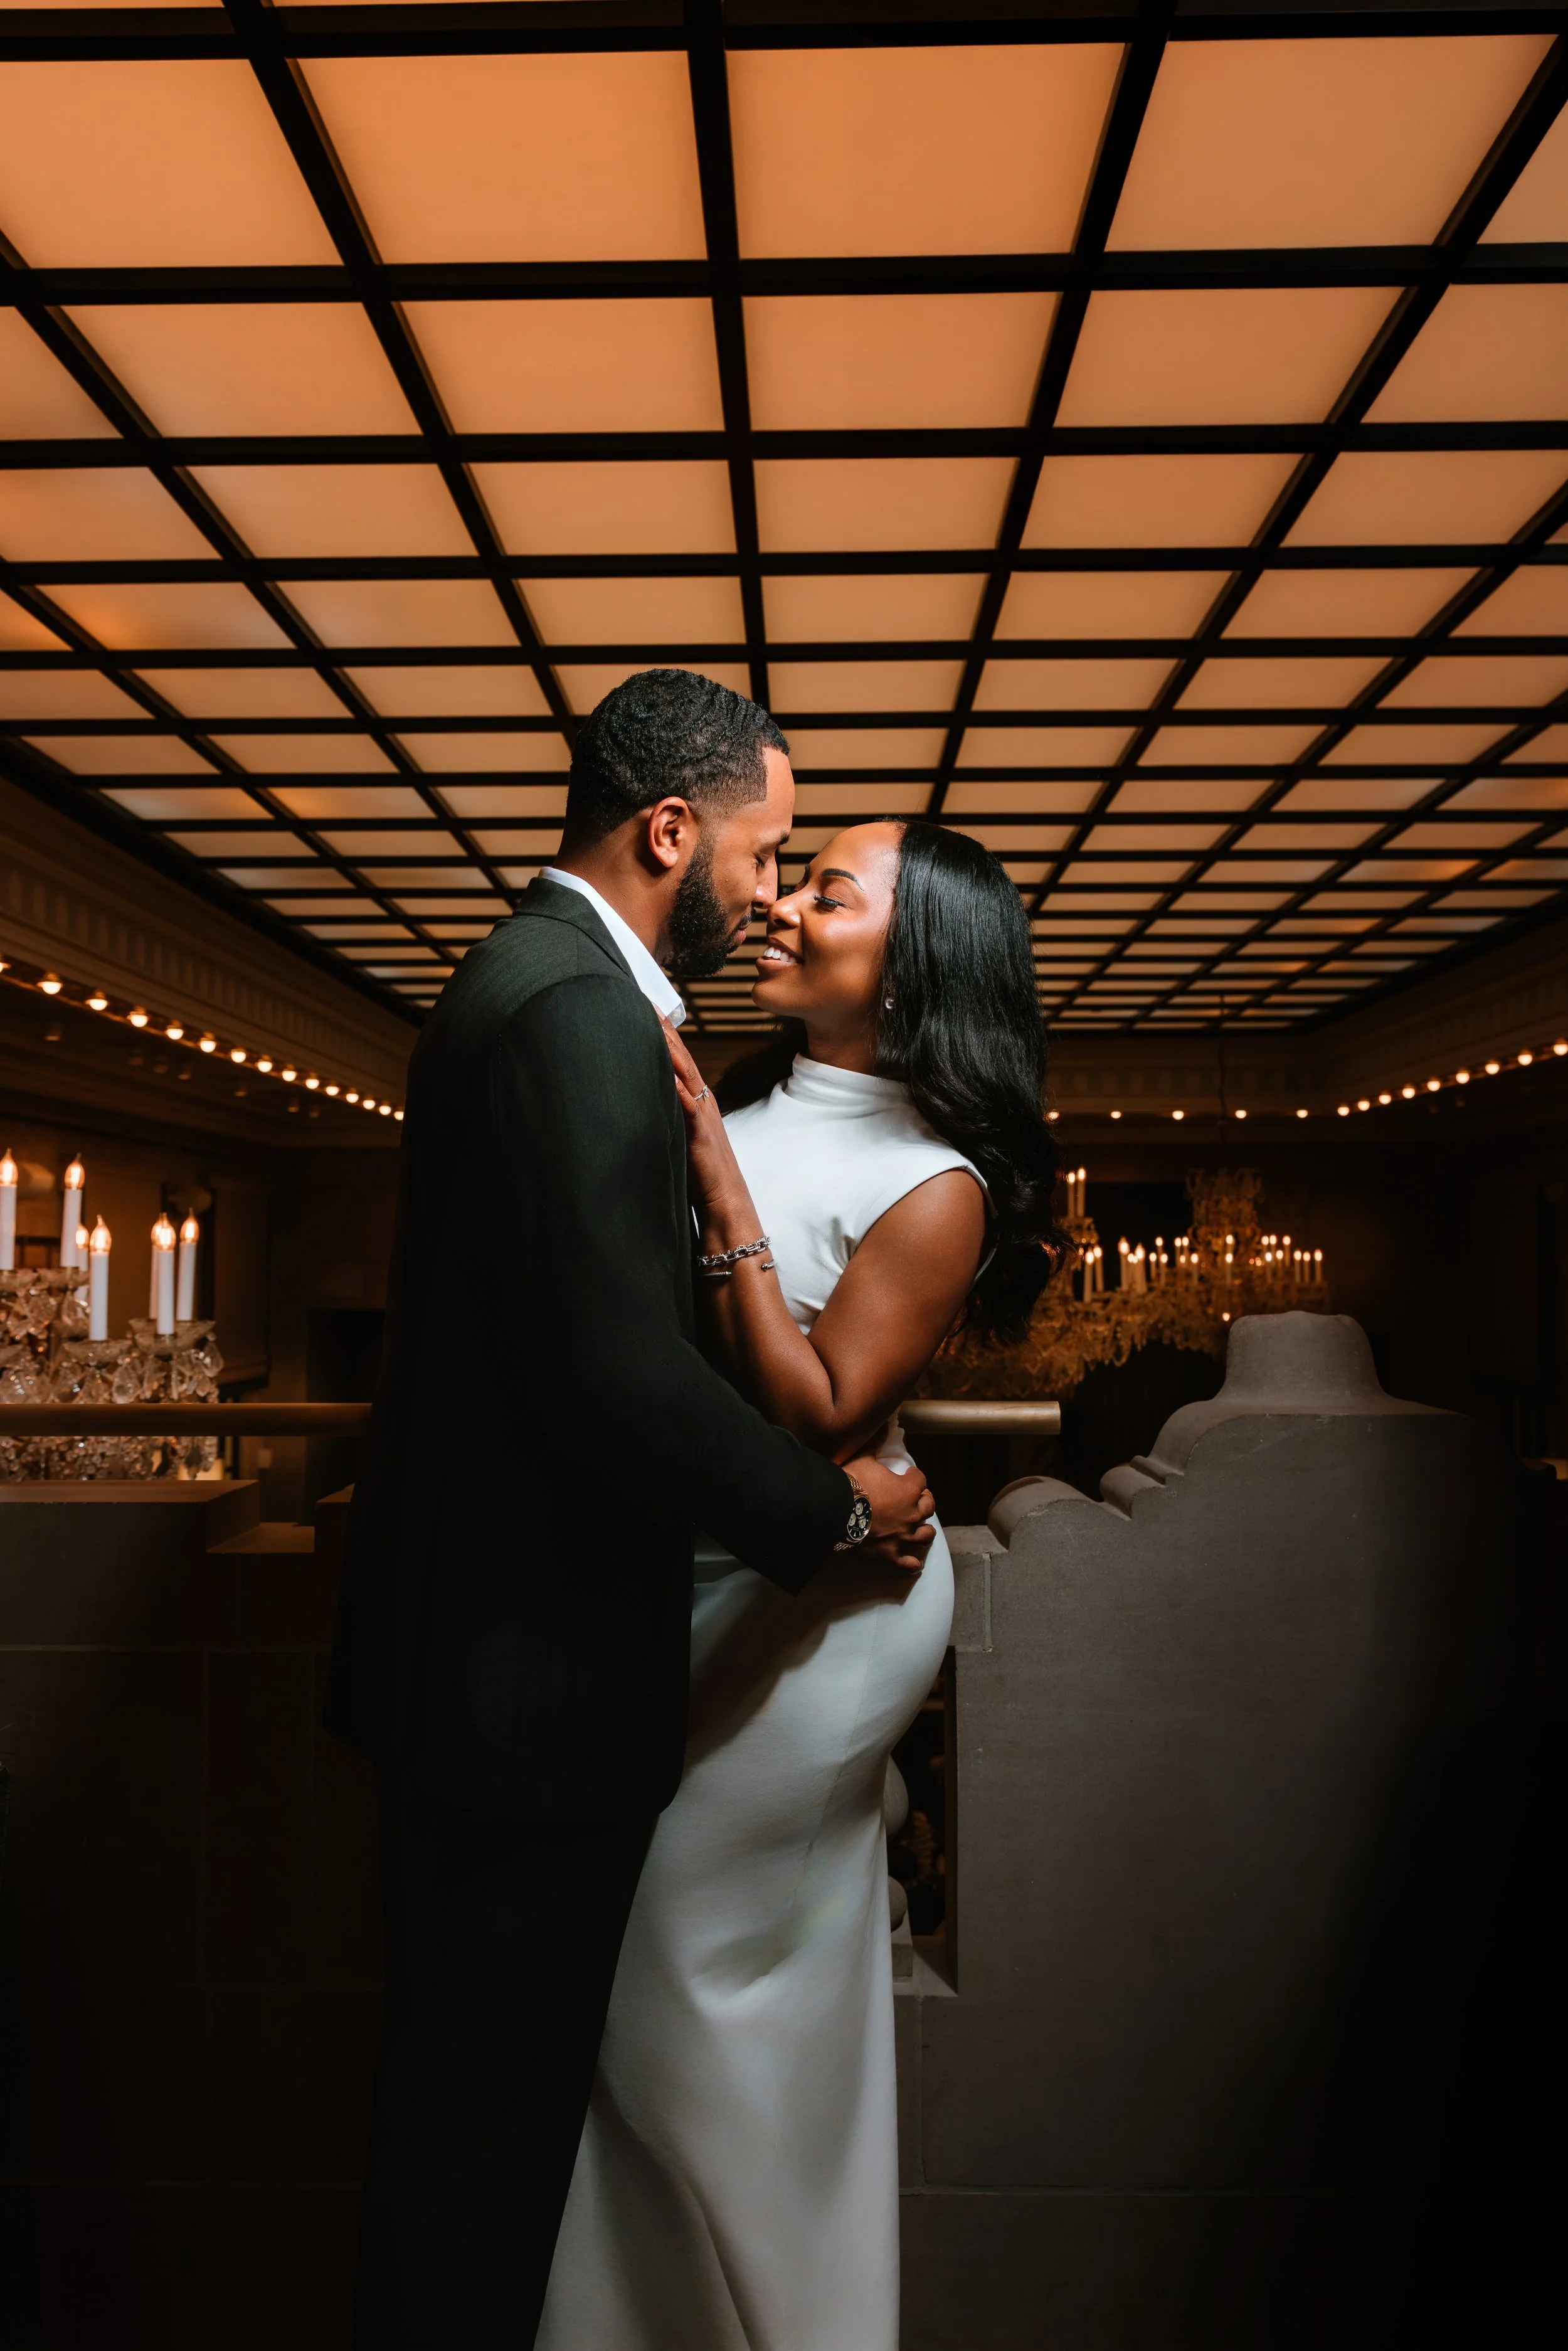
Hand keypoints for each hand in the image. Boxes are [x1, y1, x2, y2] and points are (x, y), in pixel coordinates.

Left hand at [659, 1016, 743, 1211]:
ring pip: (687, 1075)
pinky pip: (690, 1109)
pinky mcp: (701, 1136)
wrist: (726, 1201)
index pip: (677, 1057)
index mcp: (696, 1099)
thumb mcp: (678, 1134)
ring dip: (671, 1049)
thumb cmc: (700, 1173)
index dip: (663, 1031)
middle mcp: (701, 1101)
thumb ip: (666, 1113)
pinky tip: (668, 1076)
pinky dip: (680, 1091)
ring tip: (653, 1024)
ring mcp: (703, 1116)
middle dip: (665, 1028)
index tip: (644, 1006)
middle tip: (644, 1001)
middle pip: (682, 1057)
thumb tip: (641, 1098)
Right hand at [845, 1453, 935, 1577]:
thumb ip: (875, 1441)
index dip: (914, 1477)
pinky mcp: (892, 1556)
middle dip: (924, 1502)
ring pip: (926, 1535)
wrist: (834, 1514)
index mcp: (909, 1490)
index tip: (909, 1475)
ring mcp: (904, 1538)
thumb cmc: (849, 1484)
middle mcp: (912, 1514)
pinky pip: (910, 1564)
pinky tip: (913, 1563)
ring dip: (924, 1530)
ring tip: (920, 1528)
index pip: (921, 1480)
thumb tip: (884, 1424)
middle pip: (928, 1507)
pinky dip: (913, 1564)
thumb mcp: (862, 1458)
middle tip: (917, 1500)